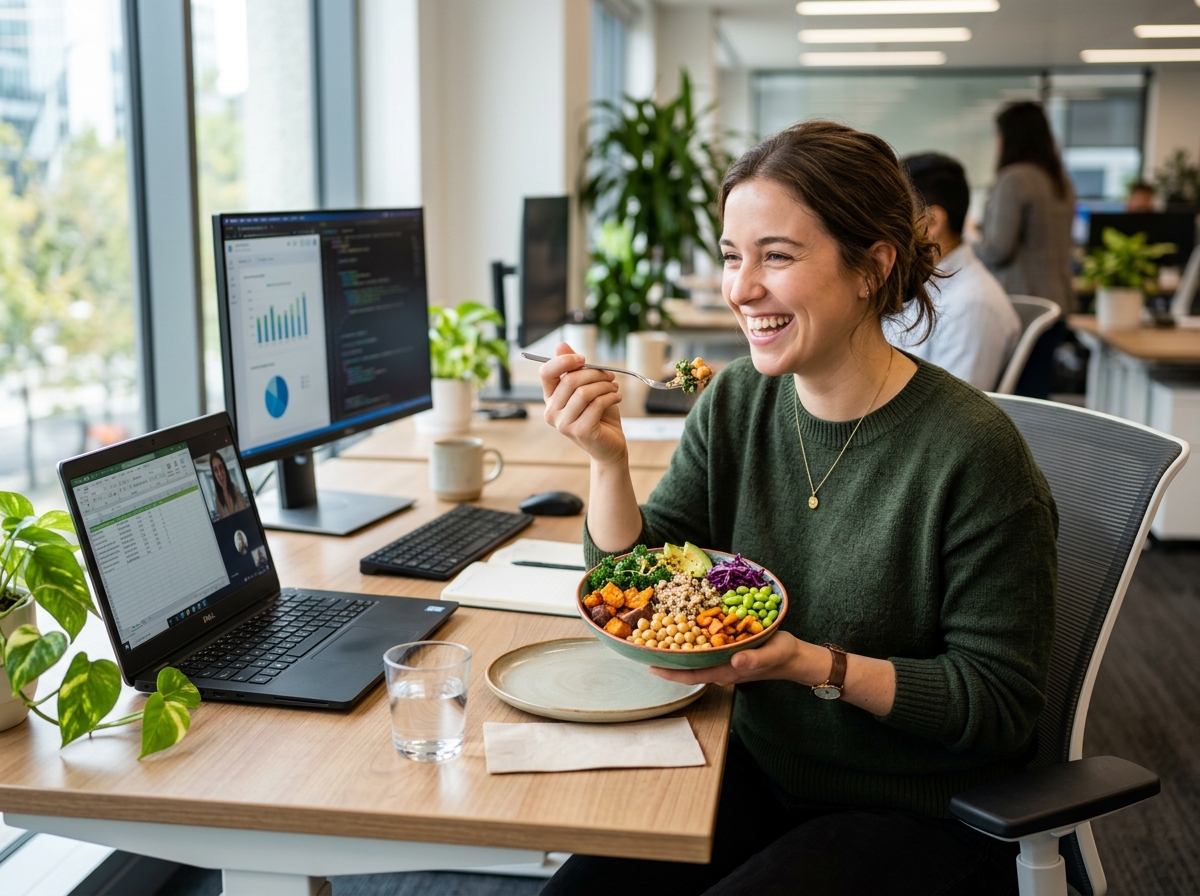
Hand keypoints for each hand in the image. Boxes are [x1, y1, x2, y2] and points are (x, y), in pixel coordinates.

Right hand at [540, 342, 627, 465]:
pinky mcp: (580, 431)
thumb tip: (561, 345)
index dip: (564, 361)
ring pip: (584, 392)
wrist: (609, 445)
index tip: (583, 359)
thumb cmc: (598, 414)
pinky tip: (617, 398)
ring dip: (604, 385)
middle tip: (609, 375)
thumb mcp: (586, 387)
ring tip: (614, 387)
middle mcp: (551, 412)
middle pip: (569, 380)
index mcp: (550, 398)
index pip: (546, 373)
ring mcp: (563, 424)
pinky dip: (611, 397)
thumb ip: (574, 368)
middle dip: (594, 373)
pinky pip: (596, 405)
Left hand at [648, 632, 823, 687]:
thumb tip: (735, 662)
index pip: (691, 675)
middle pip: (686, 667)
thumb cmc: (783, 655)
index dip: (669, 672)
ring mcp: (722, 662)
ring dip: (675, 648)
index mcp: (726, 672)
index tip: (648, 665)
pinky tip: (681, 628)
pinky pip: (702, 649)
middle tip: (644, 644)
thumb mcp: (772, 653)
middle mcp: (719, 668)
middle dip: (665, 658)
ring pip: (693, 658)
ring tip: (655, 634)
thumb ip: (755, 659)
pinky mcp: (726, 652)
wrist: (794, 657)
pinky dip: (689, 640)